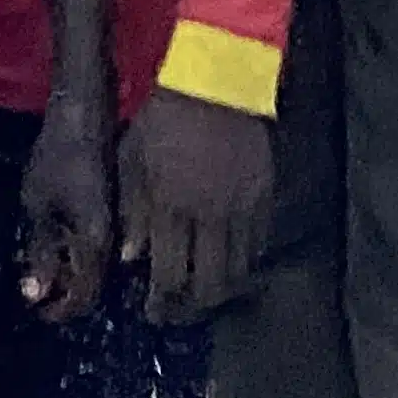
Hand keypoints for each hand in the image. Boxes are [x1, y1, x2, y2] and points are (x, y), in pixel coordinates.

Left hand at [14, 98, 114, 324]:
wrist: (85, 118)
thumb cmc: (57, 159)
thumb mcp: (39, 208)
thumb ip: (41, 253)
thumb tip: (35, 295)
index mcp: (98, 245)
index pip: (84, 296)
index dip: (60, 311)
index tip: (37, 314)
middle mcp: (117, 242)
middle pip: (94, 285)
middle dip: (65, 296)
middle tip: (36, 295)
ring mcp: (119, 227)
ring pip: (98, 267)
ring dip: (72, 275)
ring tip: (42, 273)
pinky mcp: (114, 213)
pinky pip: (99, 248)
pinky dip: (78, 256)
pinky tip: (59, 248)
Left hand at [117, 87, 275, 323]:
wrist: (216, 85)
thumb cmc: (163, 119)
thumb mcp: (132, 159)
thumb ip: (134, 212)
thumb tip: (132, 258)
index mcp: (170, 206)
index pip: (168, 273)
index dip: (161, 301)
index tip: (152, 312)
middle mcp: (209, 217)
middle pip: (209, 284)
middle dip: (192, 308)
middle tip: (179, 312)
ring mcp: (242, 211)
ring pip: (237, 272)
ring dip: (219, 291)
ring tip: (202, 294)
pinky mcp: (265, 200)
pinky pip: (257, 247)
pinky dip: (242, 264)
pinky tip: (228, 265)